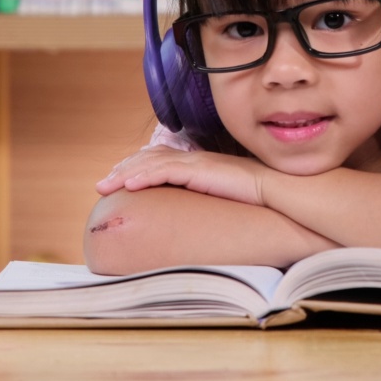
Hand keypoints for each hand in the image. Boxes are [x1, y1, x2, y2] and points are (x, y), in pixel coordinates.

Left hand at [95, 145, 270, 206]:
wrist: (276, 190)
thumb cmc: (256, 198)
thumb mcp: (225, 198)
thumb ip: (208, 201)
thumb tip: (197, 222)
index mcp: (200, 164)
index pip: (160, 158)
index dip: (137, 167)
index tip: (120, 180)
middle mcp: (194, 159)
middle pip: (149, 157)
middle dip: (123, 169)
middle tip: (103, 184)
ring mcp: (196, 163)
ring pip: (151, 163)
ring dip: (125, 174)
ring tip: (106, 186)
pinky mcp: (200, 171)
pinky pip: (165, 171)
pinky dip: (144, 176)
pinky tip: (129, 186)